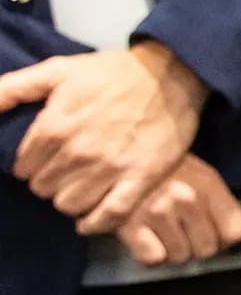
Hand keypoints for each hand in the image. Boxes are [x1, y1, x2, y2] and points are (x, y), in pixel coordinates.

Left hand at [2, 44, 209, 233]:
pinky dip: (95, 223)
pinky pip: (110, 216)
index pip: (23, 167)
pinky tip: (89, 220)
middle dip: (49, 182)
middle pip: (44, 188)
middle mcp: (79, 151)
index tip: (42, 162)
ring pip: (70, 205)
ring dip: (70, 200)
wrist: (170, 75)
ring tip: (79, 189)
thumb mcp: (56, 70)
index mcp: (54, 126)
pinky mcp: (141, 179)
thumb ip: (12, 88)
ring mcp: (111, 168)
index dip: (29, 167)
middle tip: (63, 173)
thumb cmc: (111, 73)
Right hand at [112, 156, 240, 266]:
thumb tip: (227, 239)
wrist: (113, 157)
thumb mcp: (198, 175)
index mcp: (207, 184)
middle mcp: (186, 197)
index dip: (224, 240)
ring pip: (179, 256)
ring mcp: (158, 211)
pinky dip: (146, 252)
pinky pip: (153, 258)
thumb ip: (217, 206)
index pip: (235, 232)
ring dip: (169, 249)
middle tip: (179, 229)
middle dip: (194, 245)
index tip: (214, 236)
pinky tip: (143, 234)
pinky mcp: (130, 224)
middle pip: (207, 250)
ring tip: (159, 228)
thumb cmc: (159, 170)